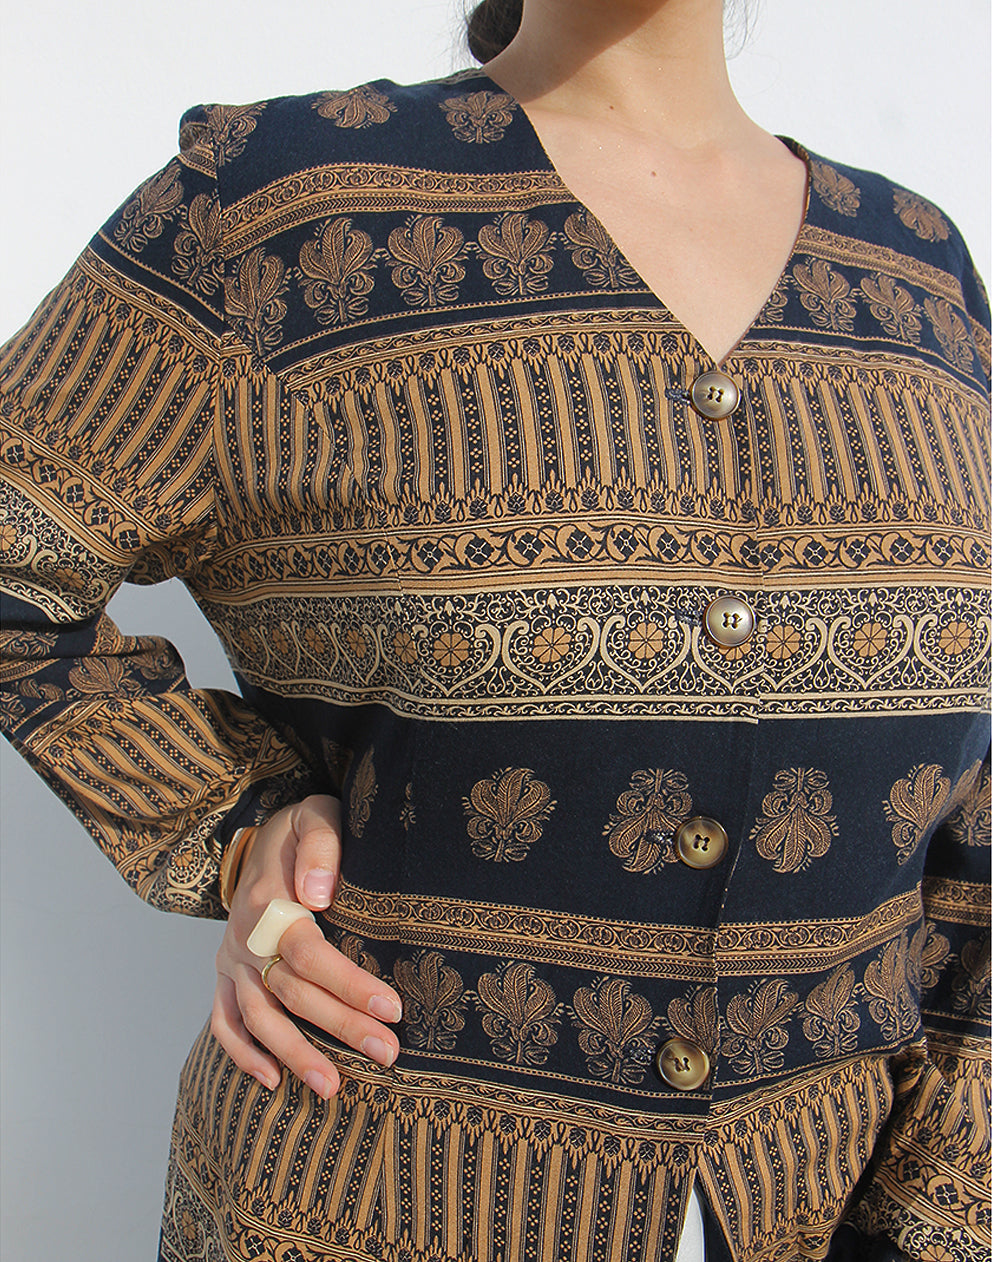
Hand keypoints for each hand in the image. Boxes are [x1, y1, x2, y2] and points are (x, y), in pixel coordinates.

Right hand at [211, 794, 402, 1097]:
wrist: (256, 836)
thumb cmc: (300, 829)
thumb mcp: (315, 816)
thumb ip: (321, 847)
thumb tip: (318, 894)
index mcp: (269, 903)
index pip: (309, 954)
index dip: (348, 985)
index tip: (391, 1009)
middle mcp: (245, 938)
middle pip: (292, 993)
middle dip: (340, 1028)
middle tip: (388, 1055)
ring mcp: (232, 959)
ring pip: (259, 1018)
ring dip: (295, 1055)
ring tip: (333, 1088)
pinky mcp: (225, 974)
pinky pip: (224, 1021)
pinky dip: (243, 1054)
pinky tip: (273, 1081)